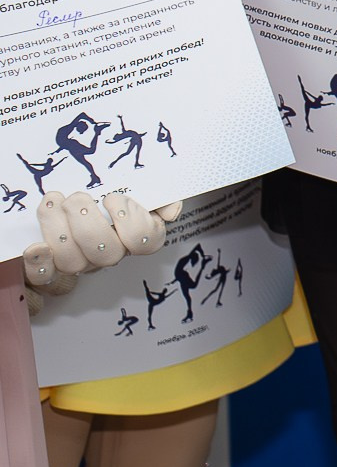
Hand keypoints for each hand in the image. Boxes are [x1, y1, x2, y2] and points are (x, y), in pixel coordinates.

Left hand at [23, 191, 177, 299]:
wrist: (79, 199)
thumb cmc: (113, 194)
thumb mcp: (144, 190)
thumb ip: (163, 198)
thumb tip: (170, 212)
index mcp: (137, 237)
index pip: (143, 241)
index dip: (129, 220)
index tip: (113, 197)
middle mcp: (110, 254)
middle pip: (106, 254)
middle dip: (88, 224)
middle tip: (76, 198)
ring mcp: (81, 262)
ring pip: (73, 262)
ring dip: (60, 230)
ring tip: (54, 201)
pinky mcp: (52, 266)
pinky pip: (45, 276)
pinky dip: (39, 264)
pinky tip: (35, 246)